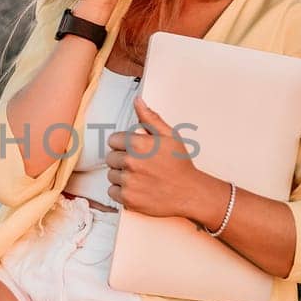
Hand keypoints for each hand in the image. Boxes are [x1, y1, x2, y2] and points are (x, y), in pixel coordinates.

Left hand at [105, 96, 227, 221]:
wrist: (190, 193)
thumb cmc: (180, 164)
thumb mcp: (169, 136)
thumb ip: (150, 118)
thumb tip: (138, 101)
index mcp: (138, 144)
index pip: (113, 140)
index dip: (123, 144)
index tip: (134, 150)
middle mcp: (131, 162)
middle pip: (110, 158)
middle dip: (122, 160)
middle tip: (139, 164)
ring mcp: (128, 181)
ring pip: (111, 175)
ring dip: (121, 176)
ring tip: (140, 176)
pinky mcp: (128, 198)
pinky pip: (112, 191)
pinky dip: (121, 191)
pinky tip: (136, 188)